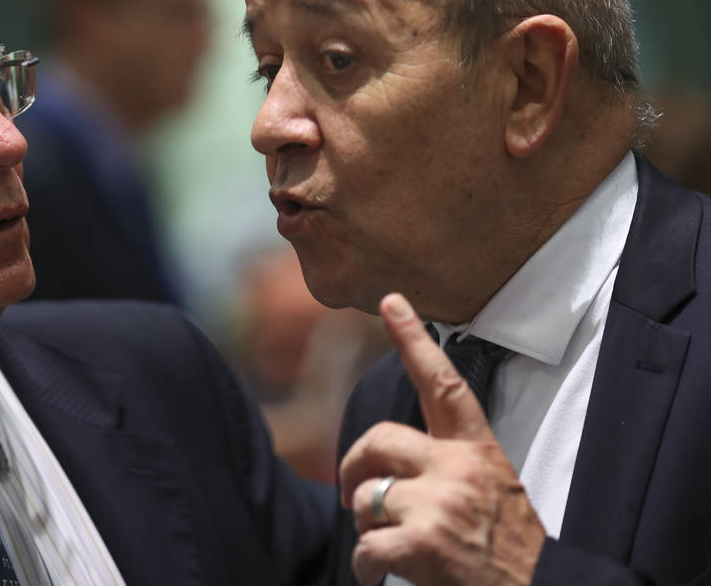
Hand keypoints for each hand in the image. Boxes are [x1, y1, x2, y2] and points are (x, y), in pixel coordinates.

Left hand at [339, 293, 545, 585]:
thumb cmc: (511, 550)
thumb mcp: (493, 491)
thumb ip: (449, 467)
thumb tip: (390, 467)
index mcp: (478, 451)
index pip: (443, 383)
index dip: (414, 339)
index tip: (392, 301)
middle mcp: (458, 468)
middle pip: (377, 438)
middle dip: (352, 467)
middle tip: (349, 494)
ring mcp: (440, 502)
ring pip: (366, 497)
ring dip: (367, 528)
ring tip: (389, 548)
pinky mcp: (423, 541)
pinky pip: (365, 546)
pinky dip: (364, 567)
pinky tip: (377, 575)